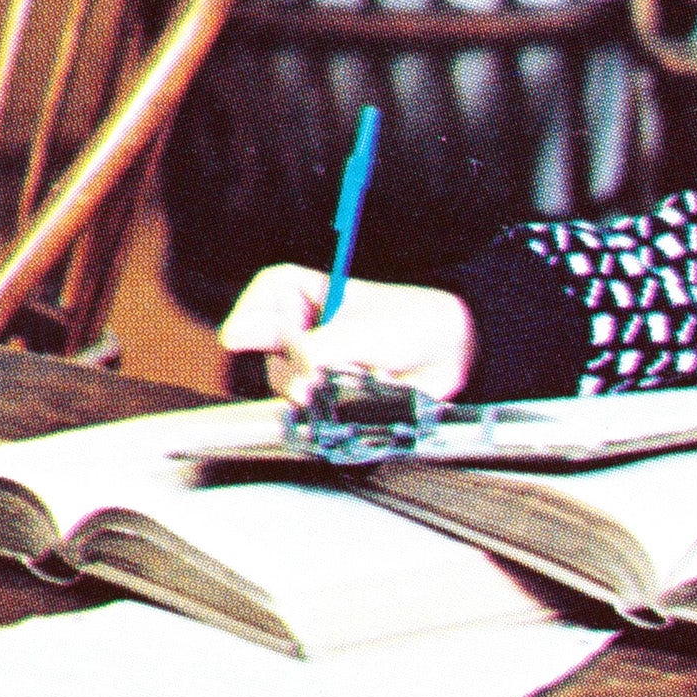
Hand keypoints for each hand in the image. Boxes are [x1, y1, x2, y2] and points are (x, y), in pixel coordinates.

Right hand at [218, 265, 475, 402]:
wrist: (453, 352)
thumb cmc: (414, 322)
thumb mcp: (358, 331)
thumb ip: (314, 353)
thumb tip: (287, 380)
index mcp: (311, 293)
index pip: (266, 294)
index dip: (254, 312)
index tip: (243, 334)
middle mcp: (309, 326)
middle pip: (268, 345)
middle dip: (293, 359)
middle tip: (315, 363)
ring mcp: (319, 359)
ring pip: (288, 380)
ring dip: (317, 383)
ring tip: (354, 373)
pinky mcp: (332, 390)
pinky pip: (312, 404)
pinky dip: (329, 401)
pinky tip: (357, 389)